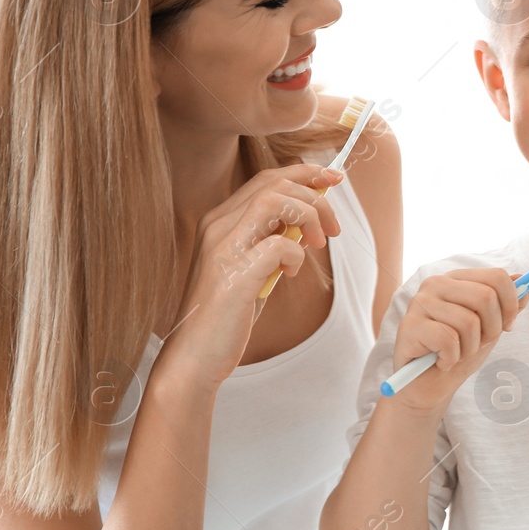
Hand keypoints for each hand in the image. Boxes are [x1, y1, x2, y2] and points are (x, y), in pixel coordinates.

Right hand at [162, 164, 343, 386]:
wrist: (194, 355)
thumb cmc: (226, 313)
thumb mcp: (252, 267)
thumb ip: (271, 240)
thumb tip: (309, 221)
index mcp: (220, 221)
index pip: (267, 179)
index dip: (305, 173)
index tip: (334, 179)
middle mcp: (217, 226)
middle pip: (275, 184)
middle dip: (316, 197)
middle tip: (333, 229)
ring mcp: (223, 248)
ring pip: (275, 201)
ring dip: (309, 216)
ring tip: (318, 243)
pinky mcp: (234, 275)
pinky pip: (279, 245)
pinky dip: (296, 255)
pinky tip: (290, 273)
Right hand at [387, 268, 526, 416]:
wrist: (427, 385)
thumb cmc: (458, 352)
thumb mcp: (489, 327)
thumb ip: (506, 304)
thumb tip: (524, 280)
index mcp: (456, 278)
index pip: (497, 277)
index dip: (511, 304)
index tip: (507, 326)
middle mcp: (436, 284)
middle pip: (486, 297)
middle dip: (492, 329)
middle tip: (479, 344)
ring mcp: (420, 303)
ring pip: (469, 322)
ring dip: (470, 348)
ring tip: (456, 354)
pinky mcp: (409, 326)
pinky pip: (448, 340)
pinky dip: (452, 358)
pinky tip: (441, 361)